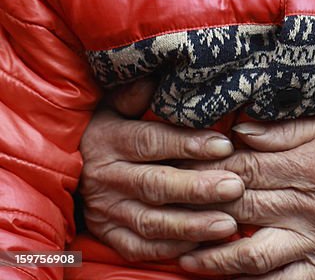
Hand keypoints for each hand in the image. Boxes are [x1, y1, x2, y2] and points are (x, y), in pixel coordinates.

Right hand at [79, 103, 244, 260]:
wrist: (64, 167)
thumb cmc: (103, 128)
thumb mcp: (111, 104)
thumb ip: (133, 93)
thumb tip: (153, 79)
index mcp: (109, 139)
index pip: (151, 141)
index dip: (188, 144)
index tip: (224, 145)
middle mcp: (106, 177)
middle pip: (155, 185)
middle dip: (198, 188)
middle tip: (235, 187)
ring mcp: (106, 210)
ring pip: (151, 222)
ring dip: (191, 225)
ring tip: (228, 223)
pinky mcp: (107, 236)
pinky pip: (140, 248)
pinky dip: (169, 249)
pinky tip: (200, 245)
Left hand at [178, 114, 314, 277]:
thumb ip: (284, 129)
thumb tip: (239, 130)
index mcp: (306, 162)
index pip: (243, 166)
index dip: (206, 169)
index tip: (178, 168)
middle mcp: (307, 203)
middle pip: (242, 206)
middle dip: (201, 207)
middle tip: (166, 208)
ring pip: (254, 254)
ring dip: (215, 257)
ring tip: (185, 258)